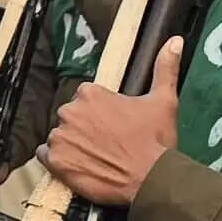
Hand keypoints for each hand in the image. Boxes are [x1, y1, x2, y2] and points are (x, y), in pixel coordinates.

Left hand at [44, 37, 184, 205]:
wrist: (150, 179)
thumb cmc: (156, 139)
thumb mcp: (164, 100)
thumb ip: (165, 68)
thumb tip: (175, 41)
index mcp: (90, 94)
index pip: (86, 99)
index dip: (101, 114)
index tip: (115, 126)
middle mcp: (70, 111)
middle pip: (72, 117)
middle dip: (85, 128)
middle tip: (107, 144)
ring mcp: (60, 137)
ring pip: (60, 136)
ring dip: (72, 144)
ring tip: (96, 157)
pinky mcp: (55, 162)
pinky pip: (46, 156)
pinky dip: (59, 161)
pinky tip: (78, 165)